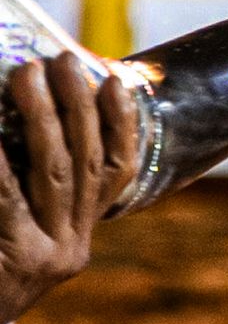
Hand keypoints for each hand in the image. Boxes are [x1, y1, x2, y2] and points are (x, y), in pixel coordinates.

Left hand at [0, 54, 138, 323]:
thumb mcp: (10, 239)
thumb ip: (24, 196)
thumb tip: (33, 122)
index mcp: (78, 241)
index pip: (115, 173)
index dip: (120, 124)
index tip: (115, 79)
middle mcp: (71, 249)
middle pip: (86, 164)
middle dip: (76, 106)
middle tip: (62, 61)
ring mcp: (46, 258)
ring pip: (56, 173)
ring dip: (43, 116)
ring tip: (29, 74)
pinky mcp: (16, 263)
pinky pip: (10, 199)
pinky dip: (3, 159)